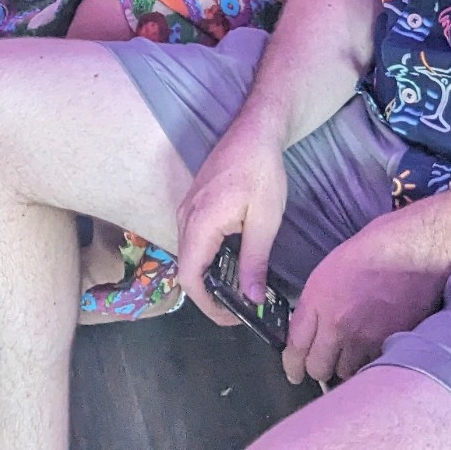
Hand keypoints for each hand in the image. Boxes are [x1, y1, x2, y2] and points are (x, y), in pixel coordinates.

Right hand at [175, 120, 290, 329]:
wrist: (255, 131)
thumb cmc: (262, 172)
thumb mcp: (266, 220)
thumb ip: (254, 261)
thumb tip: (250, 299)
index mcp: (200, 224)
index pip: (190, 278)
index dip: (208, 305)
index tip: (234, 318)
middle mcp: (185, 218)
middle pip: (186, 269)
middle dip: (211, 295)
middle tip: (241, 308)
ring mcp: (186, 209)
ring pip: (189, 255)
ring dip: (209, 276)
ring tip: (240, 289)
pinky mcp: (193, 204)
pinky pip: (193, 240)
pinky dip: (208, 259)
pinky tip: (233, 262)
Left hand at [281, 214, 448, 387]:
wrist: (412, 252)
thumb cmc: (372, 250)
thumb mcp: (328, 271)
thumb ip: (315, 303)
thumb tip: (310, 327)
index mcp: (317, 301)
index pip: (295, 347)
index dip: (292, 364)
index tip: (294, 371)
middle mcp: (337, 325)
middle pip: (318, 369)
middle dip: (318, 368)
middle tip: (323, 362)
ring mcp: (365, 339)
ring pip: (346, 373)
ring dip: (345, 367)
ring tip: (351, 354)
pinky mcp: (389, 345)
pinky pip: (373, 366)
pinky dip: (370, 363)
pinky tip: (372, 350)